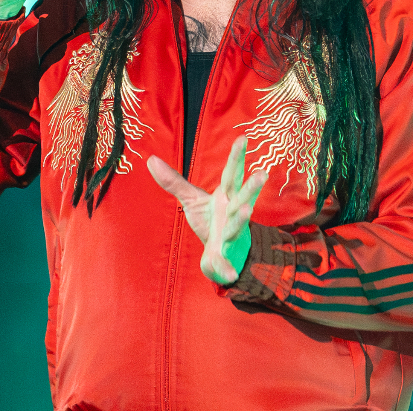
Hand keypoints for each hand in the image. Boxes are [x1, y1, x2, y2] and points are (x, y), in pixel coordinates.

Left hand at [147, 136, 267, 284]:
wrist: (224, 255)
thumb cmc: (212, 222)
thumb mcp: (192, 200)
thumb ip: (174, 182)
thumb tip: (150, 159)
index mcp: (226, 197)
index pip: (231, 174)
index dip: (237, 157)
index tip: (243, 137)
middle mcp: (233, 213)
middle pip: (243, 197)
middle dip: (252, 187)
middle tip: (262, 173)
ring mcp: (232, 235)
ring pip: (238, 226)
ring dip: (241, 219)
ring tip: (247, 212)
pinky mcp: (225, 256)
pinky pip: (225, 262)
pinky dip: (226, 268)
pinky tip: (229, 275)